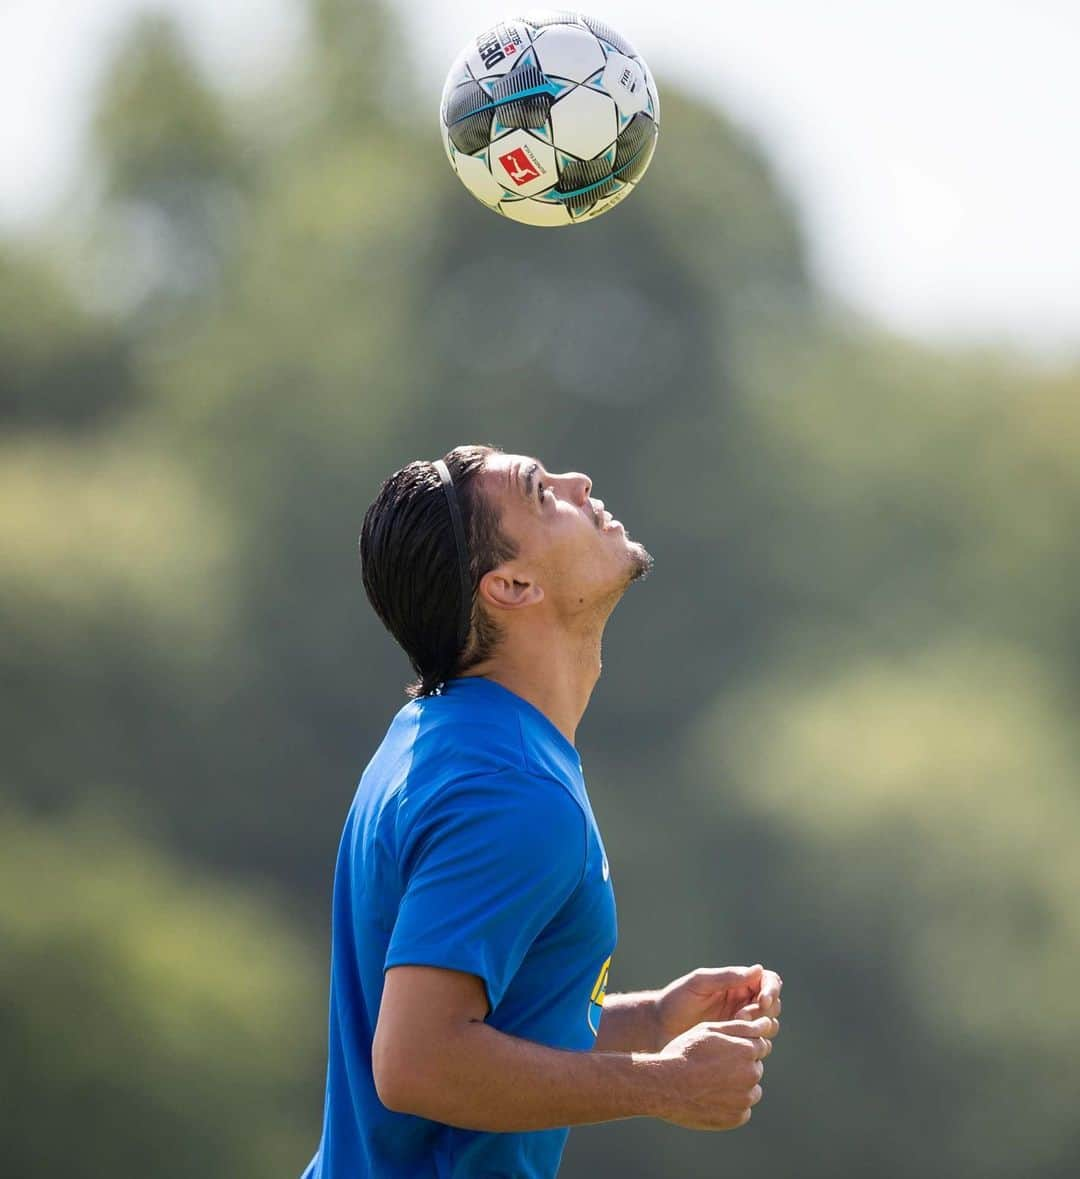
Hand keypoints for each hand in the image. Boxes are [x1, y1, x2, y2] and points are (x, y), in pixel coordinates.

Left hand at [657, 964, 781, 1043]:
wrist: (660, 1027)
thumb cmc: (676, 1000)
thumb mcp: (699, 983)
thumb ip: (727, 977)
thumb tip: (758, 969)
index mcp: (736, 983)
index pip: (768, 981)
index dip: (771, 990)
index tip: (763, 1000)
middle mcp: (743, 1001)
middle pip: (773, 1005)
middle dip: (764, 1010)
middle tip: (741, 1017)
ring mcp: (741, 1023)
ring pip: (769, 1025)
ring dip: (760, 1027)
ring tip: (735, 1028)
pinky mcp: (736, 1042)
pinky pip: (756, 1042)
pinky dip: (753, 1042)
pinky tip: (734, 1043)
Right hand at [658, 1016, 774, 1130]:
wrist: (666, 1085)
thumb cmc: (686, 1052)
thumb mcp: (710, 1030)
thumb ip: (741, 1026)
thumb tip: (768, 1023)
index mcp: (747, 1050)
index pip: (759, 1045)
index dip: (740, 1045)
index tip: (723, 1049)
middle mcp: (751, 1074)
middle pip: (754, 1067)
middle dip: (740, 1065)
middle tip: (712, 1066)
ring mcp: (745, 1098)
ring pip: (749, 1089)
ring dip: (737, 1085)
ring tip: (710, 1082)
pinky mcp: (738, 1117)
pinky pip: (741, 1109)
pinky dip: (731, 1104)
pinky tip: (710, 1097)